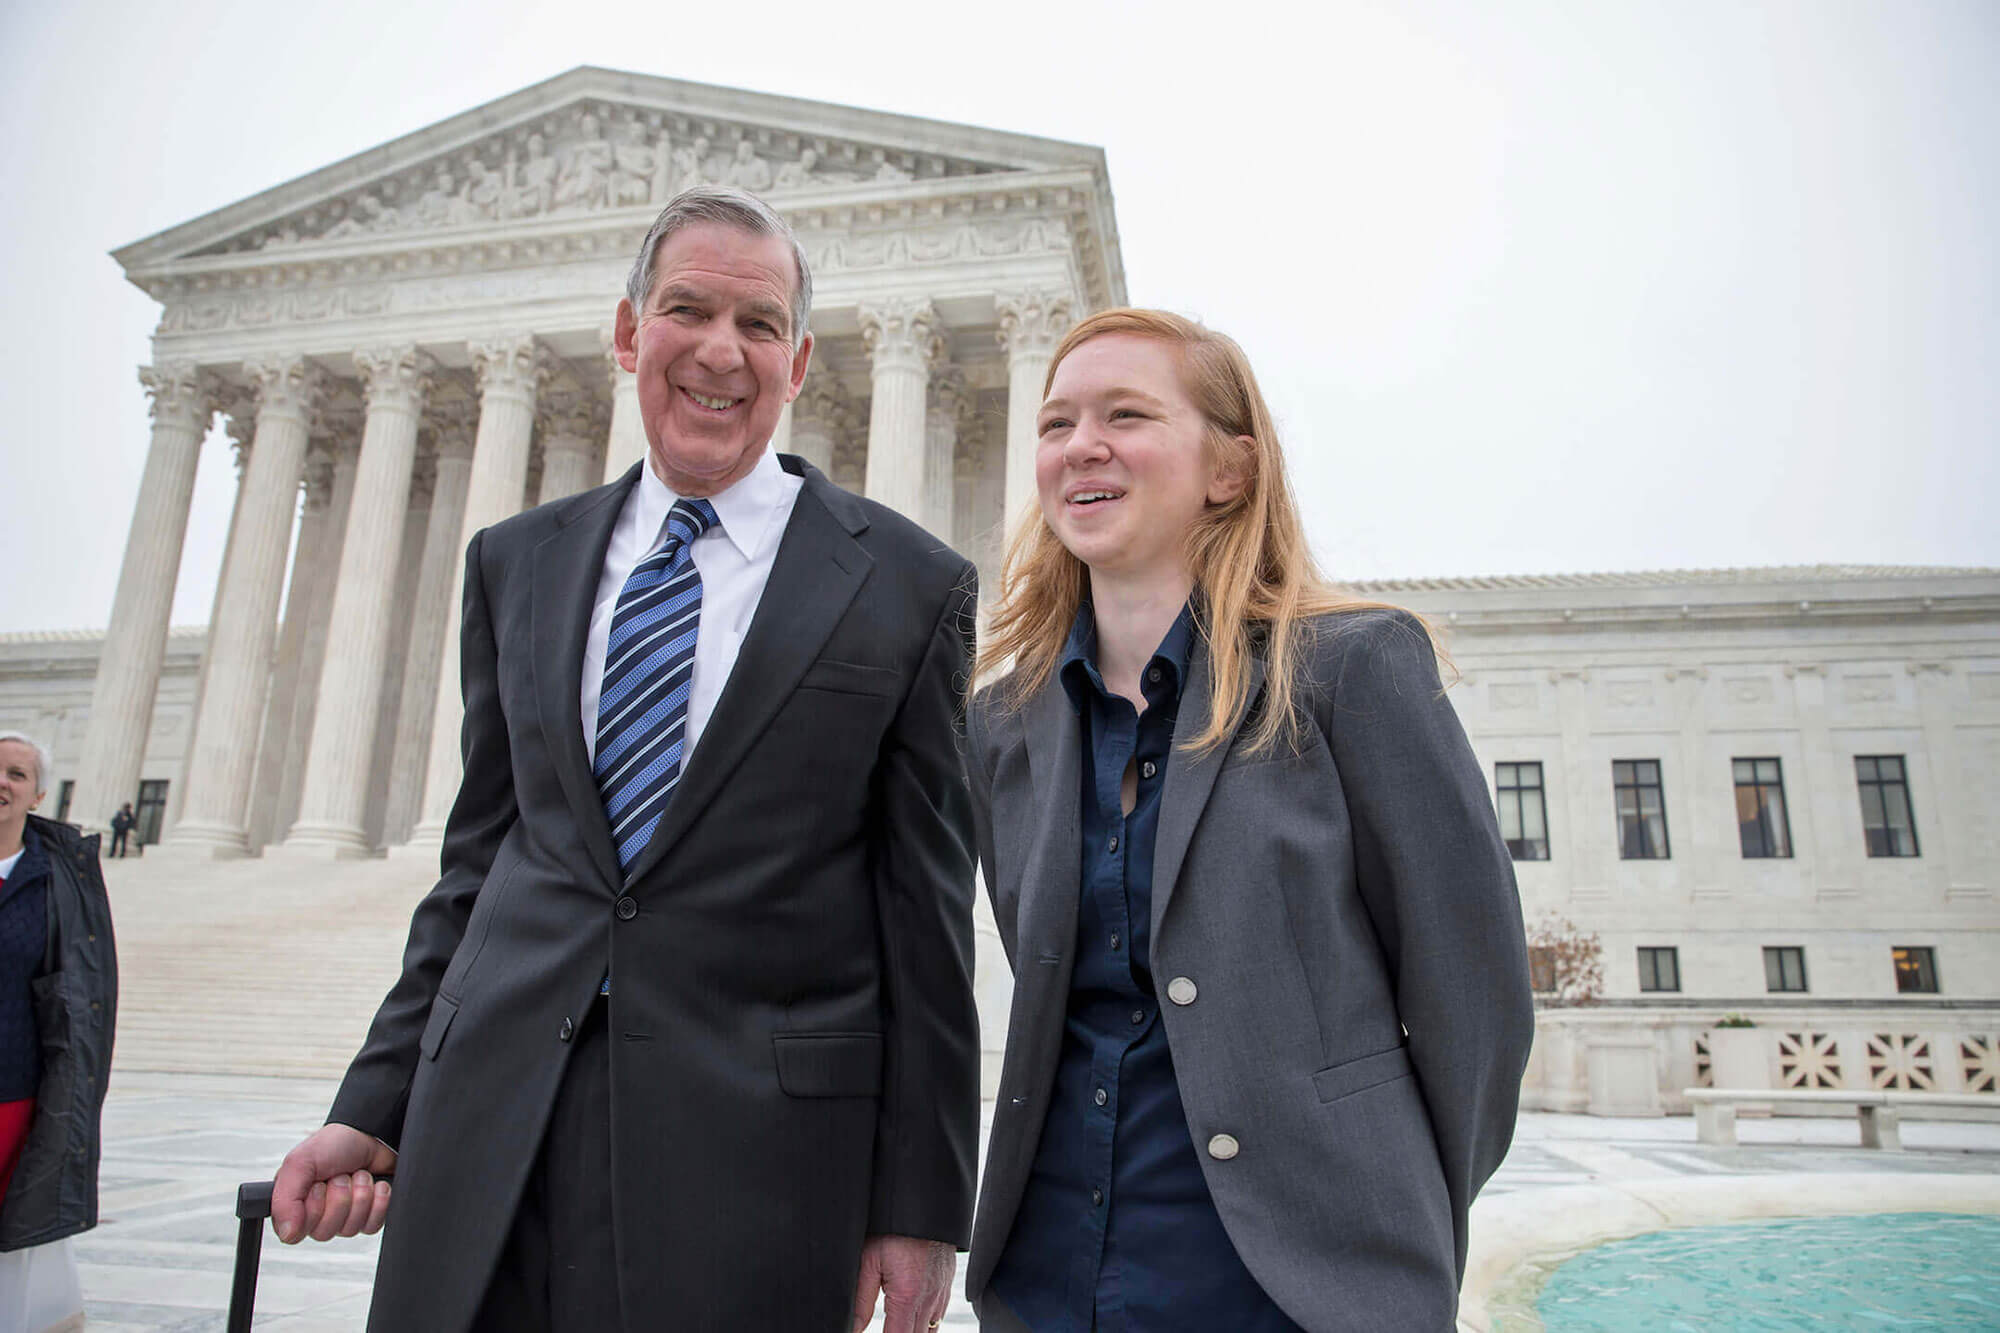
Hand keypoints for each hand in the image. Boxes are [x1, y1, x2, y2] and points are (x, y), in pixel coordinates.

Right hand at [271, 1122, 397, 1243]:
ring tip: (358, 1175)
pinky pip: (372, 1226)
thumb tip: (286, 1233)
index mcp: (295, 1204)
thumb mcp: (301, 1162)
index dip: (311, 1210)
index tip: (318, 1186)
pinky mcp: (368, 1217)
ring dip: (359, 1195)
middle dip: (338, 1198)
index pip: (295, 1233)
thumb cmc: (335, 1145)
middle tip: (340, 1176)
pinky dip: (378, 1201)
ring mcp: (344, 1218)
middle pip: (324, 1232)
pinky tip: (375, 1185)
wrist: (373, 1135)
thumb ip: (285, 1199)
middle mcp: (318, 1215)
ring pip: (349, 1230)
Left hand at [850, 1233, 954, 1331]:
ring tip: (895, 1327)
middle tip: (885, 1328)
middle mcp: (929, 1299)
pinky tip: (910, 1319)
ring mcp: (941, 1292)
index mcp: (908, 1297)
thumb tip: (854, 1329)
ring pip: (930, 1332)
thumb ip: (861, 1301)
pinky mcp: (946, 1283)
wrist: (924, 1202)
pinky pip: (938, 1315)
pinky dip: (924, 1324)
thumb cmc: (894, 1227)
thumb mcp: (869, 1261)